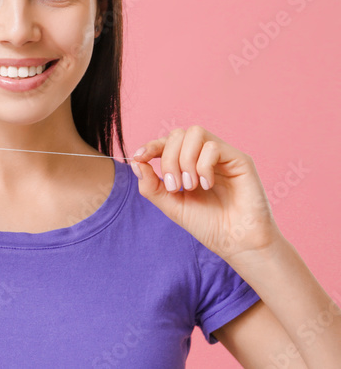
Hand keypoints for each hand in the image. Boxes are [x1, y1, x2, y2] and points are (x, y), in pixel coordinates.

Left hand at [130, 125, 281, 261]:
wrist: (236, 243)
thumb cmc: (208, 224)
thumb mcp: (171, 205)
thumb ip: (151, 185)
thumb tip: (136, 162)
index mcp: (188, 164)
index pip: (167, 142)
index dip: (151, 145)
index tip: (139, 157)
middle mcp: (205, 156)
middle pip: (178, 134)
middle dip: (168, 159)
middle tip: (174, 186)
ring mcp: (223, 156)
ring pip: (195, 133)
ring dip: (185, 159)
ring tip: (190, 185)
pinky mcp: (240, 160)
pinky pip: (214, 147)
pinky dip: (203, 165)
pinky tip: (207, 185)